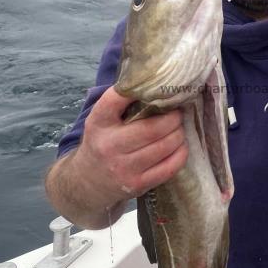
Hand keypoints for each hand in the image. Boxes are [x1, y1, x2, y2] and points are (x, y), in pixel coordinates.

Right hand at [77, 87, 188, 201]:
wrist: (87, 182)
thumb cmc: (101, 143)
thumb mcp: (101, 121)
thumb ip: (121, 104)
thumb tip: (156, 83)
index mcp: (98, 123)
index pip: (115, 100)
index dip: (137, 90)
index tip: (156, 86)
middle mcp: (109, 145)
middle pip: (152, 128)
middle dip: (173, 118)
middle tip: (178, 113)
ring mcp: (123, 167)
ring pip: (164, 146)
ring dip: (179, 134)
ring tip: (179, 128)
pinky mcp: (137, 184)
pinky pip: (169, 167)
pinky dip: (180, 153)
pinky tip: (180, 146)